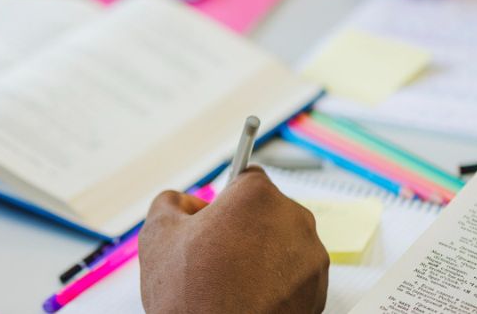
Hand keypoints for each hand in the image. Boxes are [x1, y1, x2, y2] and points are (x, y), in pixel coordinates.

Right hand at [139, 167, 328, 313]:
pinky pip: (294, 275)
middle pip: (266, 211)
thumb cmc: (192, 297)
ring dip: (261, 255)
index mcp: (258, 197)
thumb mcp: (157, 235)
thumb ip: (171, 201)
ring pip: (282, 243)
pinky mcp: (319, 293)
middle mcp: (294, 221)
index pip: (245, 178)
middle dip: (243, 227)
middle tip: (214, 255)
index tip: (213, 217)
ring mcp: (312, 259)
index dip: (224, 198)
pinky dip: (276, 282)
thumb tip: (184, 203)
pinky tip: (249, 298)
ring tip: (230, 283)